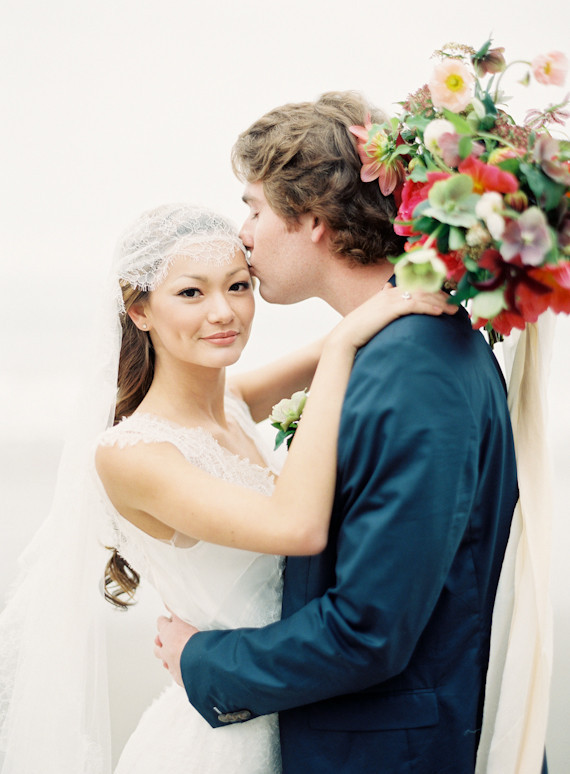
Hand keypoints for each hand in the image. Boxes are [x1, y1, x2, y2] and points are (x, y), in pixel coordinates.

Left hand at [154, 612, 198, 686]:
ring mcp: (170, 663)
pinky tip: (182, 666)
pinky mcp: (178, 676)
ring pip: (162, 659)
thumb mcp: (188, 618)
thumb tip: (168, 600)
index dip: (165, 621)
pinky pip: (174, 672)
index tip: (168, 619)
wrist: (200, 662)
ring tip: (172, 653)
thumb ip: (177, 610)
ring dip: (166, 655)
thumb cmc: (196, 639)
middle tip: (168, 637)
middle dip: (161, 639)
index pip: (162, 622)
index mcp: (169, 631)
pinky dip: (177, 668)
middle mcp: (166, 648)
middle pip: (158, 642)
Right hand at [329, 283, 456, 352]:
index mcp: (388, 293)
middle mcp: (391, 293)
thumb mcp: (374, 314)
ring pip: (421, 296)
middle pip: (422, 290)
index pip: (415, 288)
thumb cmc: (359, 330)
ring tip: (454, 310)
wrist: (346, 336)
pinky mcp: (391, 309)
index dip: (433, 292)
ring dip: (440, 302)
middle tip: (456, 305)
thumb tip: (389, 293)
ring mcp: (391, 299)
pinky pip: (415, 305)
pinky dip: (429, 307)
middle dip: (441, 296)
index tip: (447, 299)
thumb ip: (383, 304)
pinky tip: (440, 312)